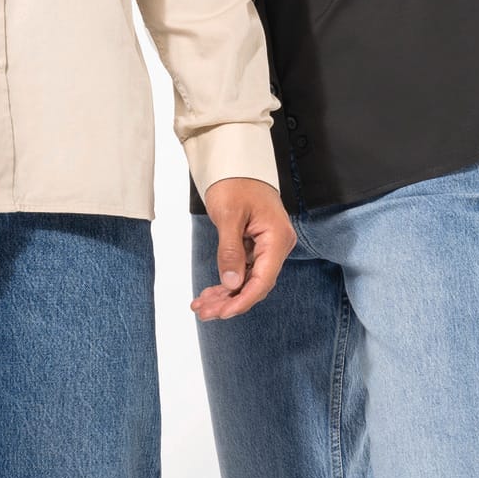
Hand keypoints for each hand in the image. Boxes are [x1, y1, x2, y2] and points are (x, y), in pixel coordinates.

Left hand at [192, 178, 294, 321]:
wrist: (237, 164)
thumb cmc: (235, 182)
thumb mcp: (229, 215)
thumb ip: (230, 250)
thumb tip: (232, 282)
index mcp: (277, 238)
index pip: (263, 280)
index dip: (242, 300)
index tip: (222, 313)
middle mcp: (277, 246)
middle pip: (256, 284)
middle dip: (229, 301)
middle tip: (203, 312)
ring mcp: (267, 247)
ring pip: (247, 280)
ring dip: (225, 294)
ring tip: (201, 306)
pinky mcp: (256, 246)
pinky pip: (243, 270)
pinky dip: (226, 282)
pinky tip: (209, 293)